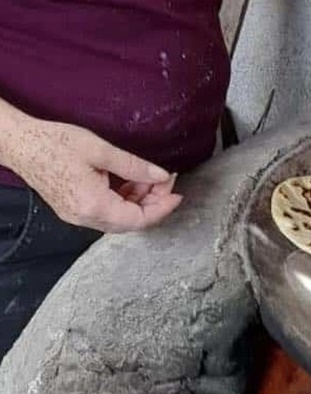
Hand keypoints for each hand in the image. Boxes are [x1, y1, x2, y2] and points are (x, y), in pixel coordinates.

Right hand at [8, 118, 181, 232]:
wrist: (19, 143)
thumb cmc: (54, 142)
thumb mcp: (99, 150)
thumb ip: (134, 166)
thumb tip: (162, 175)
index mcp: (94, 206)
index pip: (139, 219)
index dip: (162, 208)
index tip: (177, 194)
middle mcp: (87, 218)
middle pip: (133, 221)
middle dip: (154, 203)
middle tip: (166, 181)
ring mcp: (79, 217)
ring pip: (122, 218)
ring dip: (140, 201)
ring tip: (151, 179)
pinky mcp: (76, 211)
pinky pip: (109, 213)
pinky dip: (125, 201)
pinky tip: (132, 183)